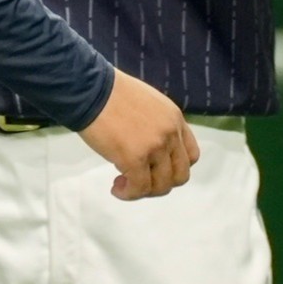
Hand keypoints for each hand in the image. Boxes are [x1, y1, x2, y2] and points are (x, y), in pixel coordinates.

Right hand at [79, 70, 199, 200]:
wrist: (91, 89)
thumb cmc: (110, 92)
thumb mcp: (148, 103)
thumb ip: (157, 124)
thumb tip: (149, 146)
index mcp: (175, 119)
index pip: (191, 155)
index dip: (174, 167)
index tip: (155, 167)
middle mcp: (170, 134)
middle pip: (180, 175)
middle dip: (160, 183)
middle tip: (139, 179)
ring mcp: (155, 147)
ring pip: (161, 186)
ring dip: (143, 191)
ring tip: (123, 183)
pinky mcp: (134, 159)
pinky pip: (139, 188)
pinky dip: (128, 194)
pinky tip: (116, 188)